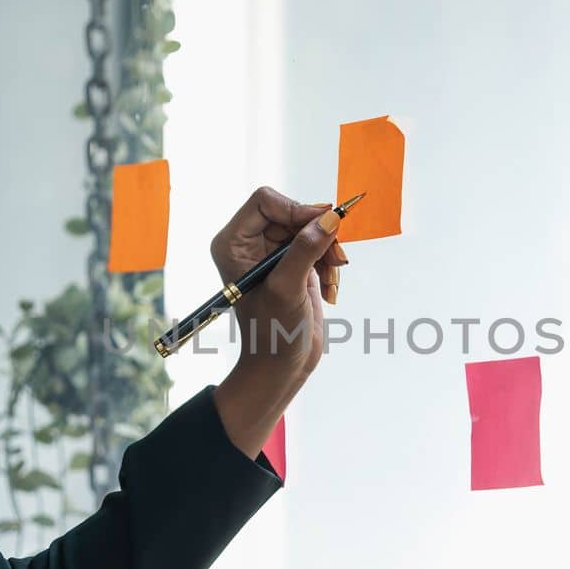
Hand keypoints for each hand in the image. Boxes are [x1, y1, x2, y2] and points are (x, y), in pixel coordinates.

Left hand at [208, 186, 348, 457]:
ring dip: (327, 250)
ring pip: (309, 228)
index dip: (295, 209)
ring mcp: (272, 254)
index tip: (321, 226)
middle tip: (336, 256)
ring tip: (332, 277)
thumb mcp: (287, 290)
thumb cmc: (272, 334)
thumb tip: (329, 219)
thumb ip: (305, 251)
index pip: (266, 201)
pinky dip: (328, 263)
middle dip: (317, 233)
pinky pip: (318, 246)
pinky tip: (329, 287)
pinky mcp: (293, 264)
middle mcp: (249, 243)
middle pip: (292, 212)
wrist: (280, 367)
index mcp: (233, 242)